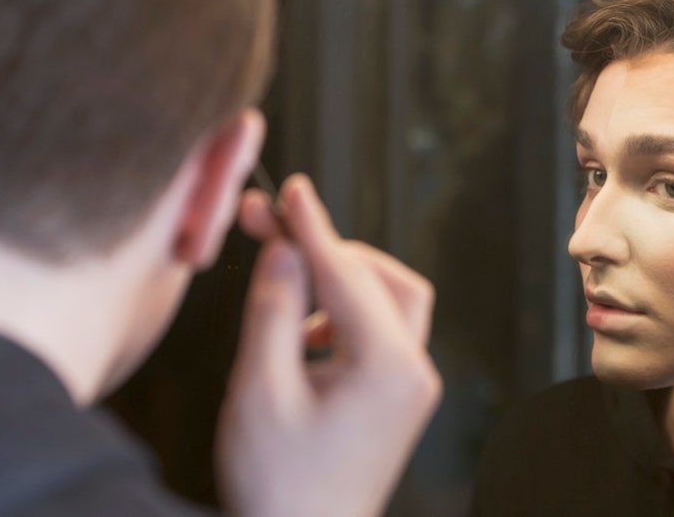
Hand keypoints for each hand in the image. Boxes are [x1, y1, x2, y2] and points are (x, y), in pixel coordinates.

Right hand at [217, 174, 441, 516]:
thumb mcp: (260, 391)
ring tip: (285, 298)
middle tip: (272, 234)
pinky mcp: (400, 399)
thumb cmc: (278, 483)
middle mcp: (413, 371)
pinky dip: (345, 316)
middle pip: (382, 278)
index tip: (290, 189)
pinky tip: (303, 338)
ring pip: (390, 302)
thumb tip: (284, 249)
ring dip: (339, 284)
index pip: (345, 274)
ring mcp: (412, 387)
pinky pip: (382, 334)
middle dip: (328, 252)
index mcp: (385, 366)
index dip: (311, 227)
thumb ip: (273, 310)